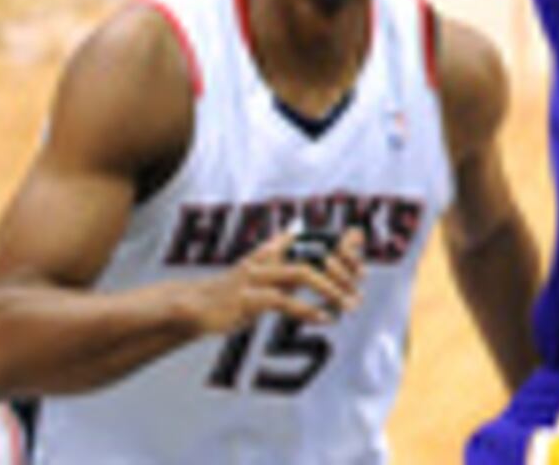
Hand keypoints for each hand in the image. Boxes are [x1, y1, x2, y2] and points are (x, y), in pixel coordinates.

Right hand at [183, 227, 364, 339]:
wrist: (196, 306)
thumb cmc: (241, 291)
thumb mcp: (273, 274)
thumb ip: (303, 263)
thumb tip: (341, 248)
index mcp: (276, 248)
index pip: (319, 240)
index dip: (344, 252)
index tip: (362, 273)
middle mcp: (269, 256)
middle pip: (316, 252)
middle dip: (342, 271)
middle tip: (358, 293)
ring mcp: (257, 276)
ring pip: (303, 273)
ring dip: (330, 290)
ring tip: (348, 306)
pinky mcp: (247, 298)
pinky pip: (282, 300)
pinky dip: (306, 309)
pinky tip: (323, 319)